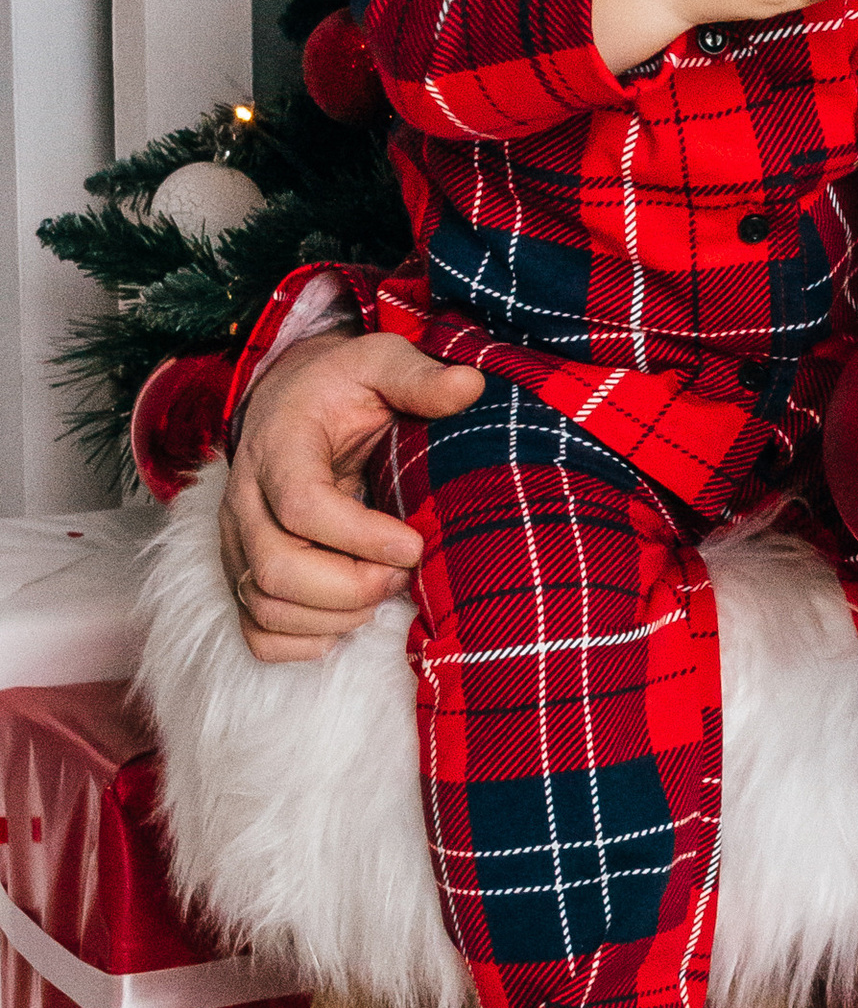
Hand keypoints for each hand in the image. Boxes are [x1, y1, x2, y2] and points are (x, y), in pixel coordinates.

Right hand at [221, 333, 484, 660]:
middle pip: (277, 570)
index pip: (301, 506)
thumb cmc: (341, 389)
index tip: (415, 544)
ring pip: (266, 607)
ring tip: (386, 591)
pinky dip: (304, 644)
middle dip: (352, 587)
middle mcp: (244, 501)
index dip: (361, 537)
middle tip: (405, 572)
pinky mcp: (242, 575)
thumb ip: (418, 376)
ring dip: (336, 618)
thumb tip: (471, 386)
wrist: (290, 404)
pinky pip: (256, 633)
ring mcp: (237, 544)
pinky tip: (350, 622)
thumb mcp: (379, 363)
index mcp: (277, 448)